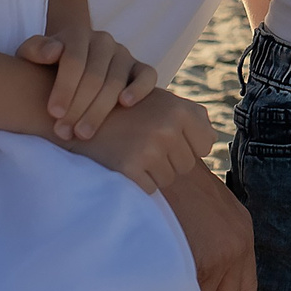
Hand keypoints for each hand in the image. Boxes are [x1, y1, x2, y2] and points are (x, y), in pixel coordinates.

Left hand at [15, 29, 154, 140]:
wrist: (70, 66)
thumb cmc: (47, 66)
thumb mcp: (31, 55)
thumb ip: (34, 50)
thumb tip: (53, 52)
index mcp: (78, 34)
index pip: (73, 60)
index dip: (64, 88)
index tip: (54, 114)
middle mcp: (103, 40)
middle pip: (94, 75)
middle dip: (78, 106)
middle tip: (65, 132)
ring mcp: (124, 54)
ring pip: (116, 80)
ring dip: (99, 109)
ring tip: (83, 133)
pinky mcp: (140, 68)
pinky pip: (148, 75)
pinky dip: (139, 88)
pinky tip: (125, 104)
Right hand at [63, 87, 213, 195]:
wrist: (76, 113)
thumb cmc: (123, 110)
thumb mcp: (160, 101)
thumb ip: (190, 117)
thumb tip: (214, 140)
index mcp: (180, 109)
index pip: (206, 144)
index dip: (187, 145)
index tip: (166, 138)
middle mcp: (168, 127)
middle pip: (186, 165)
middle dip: (168, 160)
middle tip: (141, 143)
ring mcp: (150, 148)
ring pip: (168, 179)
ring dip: (152, 172)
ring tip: (131, 151)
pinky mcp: (130, 167)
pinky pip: (149, 189)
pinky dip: (137, 182)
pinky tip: (122, 163)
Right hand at [164, 161, 257, 290]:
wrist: (162, 158)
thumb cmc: (175, 181)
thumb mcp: (211, 206)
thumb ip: (218, 238)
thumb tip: (206, 274)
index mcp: (243, 234)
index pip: (245, 290)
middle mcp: (238, 247)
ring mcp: (222, 257)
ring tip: (165, 285)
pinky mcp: (202, 261)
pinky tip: (159, 279)